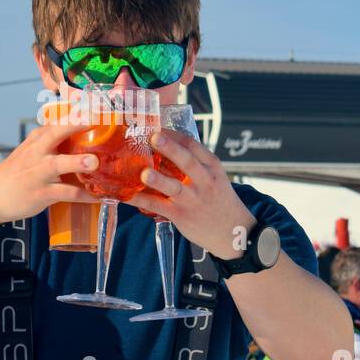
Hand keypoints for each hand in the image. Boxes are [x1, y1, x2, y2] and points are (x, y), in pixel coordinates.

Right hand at [0, 121, 100, 223]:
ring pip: (59, 165)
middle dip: (74, 126)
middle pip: (55, 134)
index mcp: (36, 140)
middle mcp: (37, 152)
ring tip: (95, 162)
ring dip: (77, 162)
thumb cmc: (16, 172)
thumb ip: (48, 140)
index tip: (94, 108)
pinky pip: (65, 193)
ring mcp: (39, 173)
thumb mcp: (28, 150)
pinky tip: (96, 196)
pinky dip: (82, 195)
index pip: (56, 123)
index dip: (75, 115)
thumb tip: (74, 129)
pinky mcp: (41, 194)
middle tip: (93, 121)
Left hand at [126, 130, 255, 260]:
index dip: (174, 135)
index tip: (158, 127)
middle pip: (187, 161)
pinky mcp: (180, 215)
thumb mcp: (214, 176)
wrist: (233, 231)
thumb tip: (167, 145)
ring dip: (157, 179)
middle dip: (170, 149)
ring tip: (144, 173)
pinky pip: (158, 206)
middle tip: (154, 137)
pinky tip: (126, 195)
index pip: (194, 146)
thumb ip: (195, 162)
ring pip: (173, 187)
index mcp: (212, 167)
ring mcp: (192, 199)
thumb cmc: (219, 200)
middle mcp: (204, 181)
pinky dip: (141, 200)